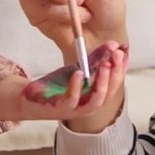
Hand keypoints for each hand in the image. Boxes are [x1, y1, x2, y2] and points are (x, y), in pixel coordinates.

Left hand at [0, 43, 128, 124]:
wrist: (30, 98)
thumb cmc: (57, 86)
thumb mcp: (79, 68)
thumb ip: (95, 58)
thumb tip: (114, 44)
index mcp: (96, 97)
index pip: (115, 83)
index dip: (122, 67)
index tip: (124, 50)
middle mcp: (89, 106)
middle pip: (109, 92)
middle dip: (115, 73)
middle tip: (116, 55)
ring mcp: (75, 110)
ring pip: (95, 100)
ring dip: (102, 82)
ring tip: (104, 64)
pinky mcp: (60, 110)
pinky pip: (71, 100)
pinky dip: (76, 87)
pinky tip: (79, 73)